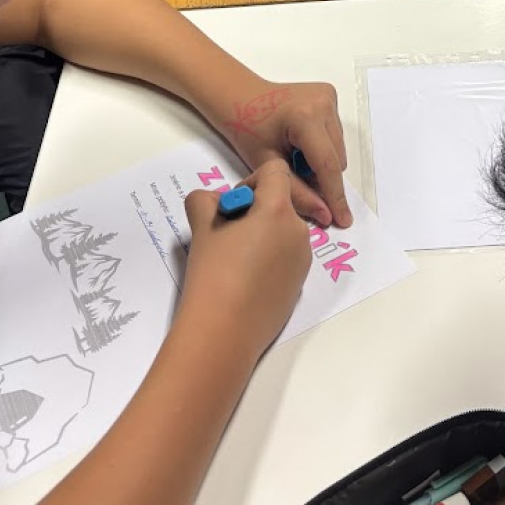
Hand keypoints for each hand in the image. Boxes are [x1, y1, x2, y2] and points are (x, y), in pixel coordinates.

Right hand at [180, 163, 309, 353]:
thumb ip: (205, 201)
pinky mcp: (300, 284)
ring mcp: (303, 260)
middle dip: (255, 211)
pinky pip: (287, 256)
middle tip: (228, 236)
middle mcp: (299, 231)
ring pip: (283, 231)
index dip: (251, 182)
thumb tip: (215, 202)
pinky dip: (270, 258)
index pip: (276, 173)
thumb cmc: (213, 274)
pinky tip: (247, 281)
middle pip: (280, 202)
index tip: (232, 208)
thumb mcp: (202, 229)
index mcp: (278, 211)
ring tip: (235, 262)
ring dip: (263, 235)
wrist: (224, 332)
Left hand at [218, 82, 350, 226]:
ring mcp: (328, 96)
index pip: (327, 165)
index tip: (343, 220)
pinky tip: (300, 141)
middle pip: (336, 158)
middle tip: (297, 179)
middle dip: (322, 177)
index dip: (335, 196)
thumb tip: (326, 216)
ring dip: (322, 160)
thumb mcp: (267, 164)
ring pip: (338, 147)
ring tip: (295, 156)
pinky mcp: (329, 94)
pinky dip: (321, 145)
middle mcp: (323, 102)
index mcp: (305, 117)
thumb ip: (297, 192)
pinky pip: (334, 133)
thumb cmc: (245, 129)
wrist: (239, 95)